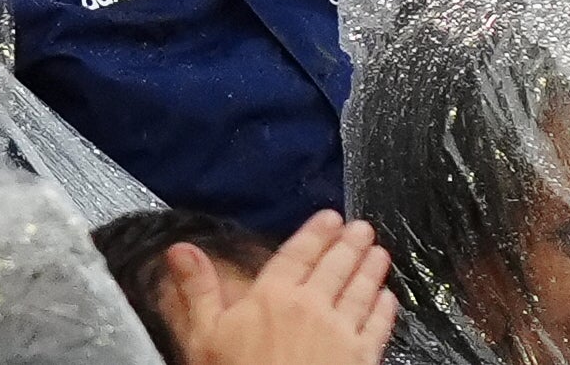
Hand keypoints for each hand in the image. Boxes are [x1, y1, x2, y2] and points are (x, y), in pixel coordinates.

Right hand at [165, 210, 397, 364]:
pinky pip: (377, 326)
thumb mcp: (204, 338)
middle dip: (350, 244)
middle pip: (336, 266)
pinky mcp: (361, 358)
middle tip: (362, 228)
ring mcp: (340, 332)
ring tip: (379, 252)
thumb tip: (181, 249)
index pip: (299, 254)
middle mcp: (311, 306)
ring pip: (361, 291)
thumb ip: (198, 290)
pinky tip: (388, 299)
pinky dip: (384, 309)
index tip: (331, 218)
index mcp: (272, 296)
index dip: (316, 233)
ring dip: (371, 269)